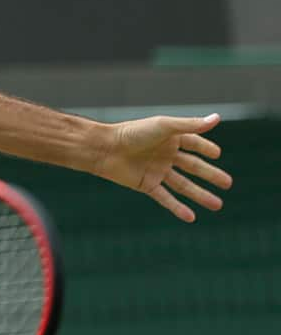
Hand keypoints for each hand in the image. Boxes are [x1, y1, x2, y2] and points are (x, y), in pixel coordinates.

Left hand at [92, 113, 231, 221]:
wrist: (105, 149)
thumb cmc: (133, 133)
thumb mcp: (164, 126)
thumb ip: (190, 125)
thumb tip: (217, 118)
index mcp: (168, 138)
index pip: (193, 143)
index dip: (205, 148)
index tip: (217, 155)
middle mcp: (164, 154)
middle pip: (192, 166)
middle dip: (210, 175)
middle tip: (228, 183)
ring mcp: (156, 170)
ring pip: (183, 185)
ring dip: (200, 195)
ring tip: (218, 205)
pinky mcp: (146, 184)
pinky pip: (165, 198)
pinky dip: (177, 207)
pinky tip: (191, 217)